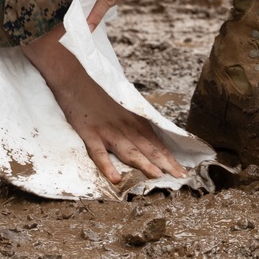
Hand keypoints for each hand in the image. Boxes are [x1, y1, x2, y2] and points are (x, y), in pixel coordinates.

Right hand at [21, 26, 186, 186]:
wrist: (75, 79)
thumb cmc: (99, 94)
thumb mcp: (123, 108)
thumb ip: (135, 123)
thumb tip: (151, 138)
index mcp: (133, 121)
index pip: (156, 143)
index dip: (170, 158)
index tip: (184, 172)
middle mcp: (124, 127)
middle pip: (148, 148)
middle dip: (166, 164)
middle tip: (181, 178)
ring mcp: (107, 131)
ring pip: (129, 151)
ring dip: (144, 164)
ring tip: (157, 176)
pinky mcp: (89, 133)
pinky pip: (99, 152)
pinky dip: (108, 165)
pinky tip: (116, 178)